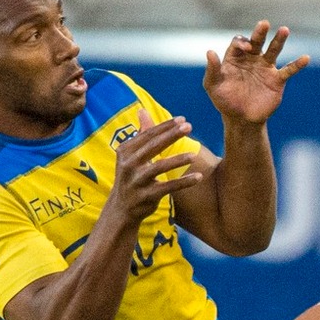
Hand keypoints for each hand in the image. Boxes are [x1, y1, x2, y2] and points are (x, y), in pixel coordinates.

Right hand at [108, 108, 197, 225]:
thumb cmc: (131, 177)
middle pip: (153, 146)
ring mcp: (137, 180)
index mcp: (126, 151)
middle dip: (171, 135)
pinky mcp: (146, 195)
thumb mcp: (131, 156)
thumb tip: (142, 110)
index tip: (182, 119)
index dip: (165, 126)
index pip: (147, 134)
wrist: (121, 208)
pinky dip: (184, 182)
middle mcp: (129, 164)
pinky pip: (169, 187)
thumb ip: (141, 135)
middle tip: (189, 126)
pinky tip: (198, 177)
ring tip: (194, 156)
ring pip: (159, 166)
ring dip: (178, 160)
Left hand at [203, 20, 309, 125]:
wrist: (241, 119)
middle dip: (260, 33)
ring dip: (279, 40)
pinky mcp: (277, 80)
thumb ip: (213, 69)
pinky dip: (297, 64)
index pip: (240, 43)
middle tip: (264, 24)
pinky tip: (306, 58)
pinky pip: (288, 70)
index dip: (242, 43)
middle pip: (257, 41)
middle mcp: (251, 59)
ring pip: (273, 51)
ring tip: (284, 30)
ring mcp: (265, 68)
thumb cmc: (225, 101)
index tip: (246, 48)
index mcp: (236, 58)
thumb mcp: (213, 86)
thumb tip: (210, 52)